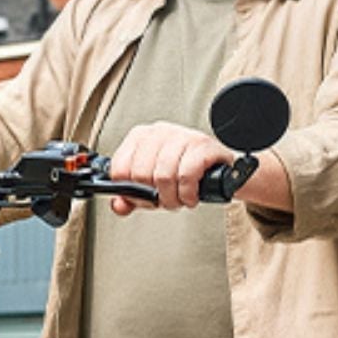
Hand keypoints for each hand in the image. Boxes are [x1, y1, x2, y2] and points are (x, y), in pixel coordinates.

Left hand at [106, 121, 231, 211]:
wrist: (219, 169)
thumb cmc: (183, 172)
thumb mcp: (152, 185)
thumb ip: (131, 196)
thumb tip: (118, 205)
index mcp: (141, 137)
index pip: (119, 168)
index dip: (130, 191)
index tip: (142, 197)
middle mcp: (159, 132)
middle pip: (140, 174)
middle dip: (152, 197)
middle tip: (164, 200)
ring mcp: (181, 136)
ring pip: (163, 176)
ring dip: (171, 198)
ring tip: (179, 199)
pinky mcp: (202, 146)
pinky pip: (186, 176)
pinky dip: (187, 194)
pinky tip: (190, 196)